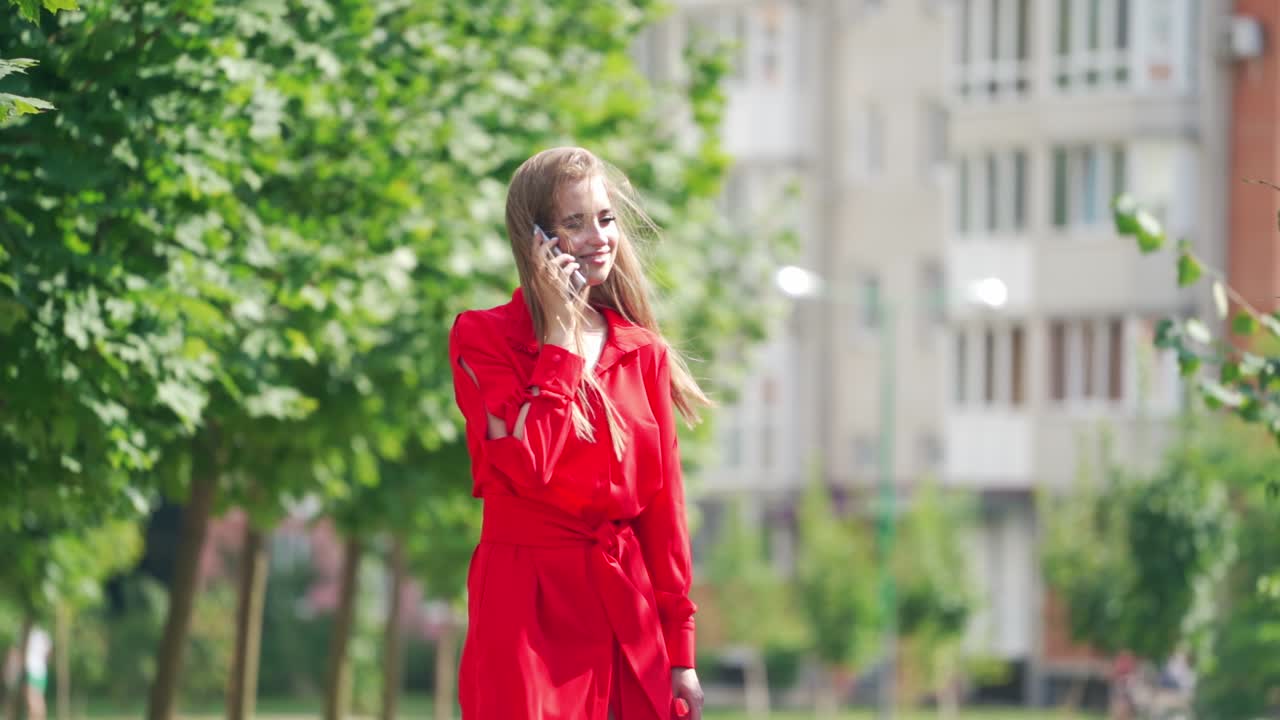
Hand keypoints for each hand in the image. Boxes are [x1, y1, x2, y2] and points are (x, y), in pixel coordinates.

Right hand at [532, 226, 581, 345]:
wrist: (559, 325)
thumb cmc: (557, 308)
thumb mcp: (551, 289)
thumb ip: (552, 275)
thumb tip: (558, 259)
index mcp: (535, 280)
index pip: (531, 257)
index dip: (534, 243)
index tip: (538, 232)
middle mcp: (538, 281)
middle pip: (539, 256)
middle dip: (546, 244)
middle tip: (555, 239)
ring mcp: (547, 285)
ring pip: (553, 263)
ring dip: (564, 257)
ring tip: (572, 259)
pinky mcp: (558, 289)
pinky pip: (564, 272)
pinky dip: (571, 266)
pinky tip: (576, 267)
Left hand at [671, 667, 703, 719]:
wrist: (682, 664)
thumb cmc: (676, 678)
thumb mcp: (674, 693)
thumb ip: (677, 706)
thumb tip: (677, 716)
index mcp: (694, 700)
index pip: (696, 719)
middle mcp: (700, 699)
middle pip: (697, 717)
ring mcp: (700, 697)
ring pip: (697, 712)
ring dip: (691, 717)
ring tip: (680, 718)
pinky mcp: (698, 694)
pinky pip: (696, 707)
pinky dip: (691, 712)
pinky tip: (683, 713)